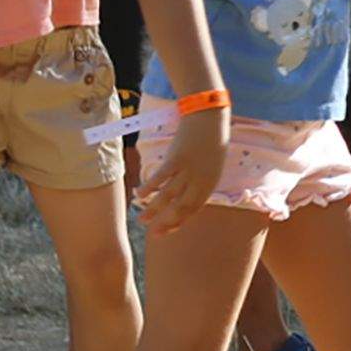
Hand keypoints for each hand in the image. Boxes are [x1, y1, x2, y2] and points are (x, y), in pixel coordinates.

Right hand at [135, 109, 225, 233]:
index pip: (193, 209)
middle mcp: (201, 180)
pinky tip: (140, 196)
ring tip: (140, 219)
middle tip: (152, 234)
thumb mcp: (211, 163)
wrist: (210, 115)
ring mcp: (189, 169)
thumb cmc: (210, 139)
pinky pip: (161, 177)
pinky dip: (150, 187)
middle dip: (165, 222)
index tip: (166, 231)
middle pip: (181, 207)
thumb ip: (200, 180)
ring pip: (168, 195)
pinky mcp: (177, 157)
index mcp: (210, 182)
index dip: (179, 222)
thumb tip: (183, 193)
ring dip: (154, 209)